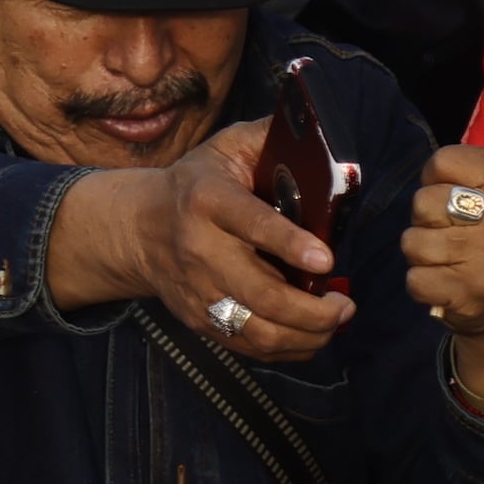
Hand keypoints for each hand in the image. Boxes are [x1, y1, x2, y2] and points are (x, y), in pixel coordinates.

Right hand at [44, 117, 352, 363]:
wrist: (137, 228)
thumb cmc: (195, 184)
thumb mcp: (225, 148)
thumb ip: (268, 138)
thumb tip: (318, 135)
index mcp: (208, 199)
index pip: (251, 224)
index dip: (290, 244)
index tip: (327, 260)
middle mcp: (200, 249)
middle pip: (261, 293)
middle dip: (314, 310)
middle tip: (345, 304)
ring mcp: (198, 291)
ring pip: (259, 330)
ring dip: (308, 335)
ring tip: (335, 320)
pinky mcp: (200, 320)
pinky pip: (251, 347)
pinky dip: (289, 348)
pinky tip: (310, 334)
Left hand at [407, 140, 483, 374]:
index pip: (439, 161)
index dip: (437, 180)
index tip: (461, 197)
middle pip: (423, 202)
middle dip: (427, 220)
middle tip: (457, 234)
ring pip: (413, 241)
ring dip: (423, 254)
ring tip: (452, 260)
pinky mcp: (473, 293)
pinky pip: (413, 278)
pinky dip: (422, 285)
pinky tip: (449, 285)